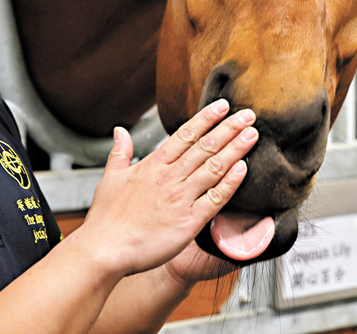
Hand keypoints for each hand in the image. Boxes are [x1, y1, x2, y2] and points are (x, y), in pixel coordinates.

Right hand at [74, 99, 257, 278]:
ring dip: (235, 149)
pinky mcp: (189, 221)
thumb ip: (120, 152)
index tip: (223, 106)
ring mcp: (180, 198)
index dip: (206, 118)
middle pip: (205, 146)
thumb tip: (120, 130)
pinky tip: (243, 169)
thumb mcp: (110, 177)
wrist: (104, 249)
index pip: (185, 134)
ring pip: (214, 167)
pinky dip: (230, 183)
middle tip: (248, 115)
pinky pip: (215, 199)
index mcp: (152, 165)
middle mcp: (169, 177)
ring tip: (252, 135)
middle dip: (229, 128)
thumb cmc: (106, 218)